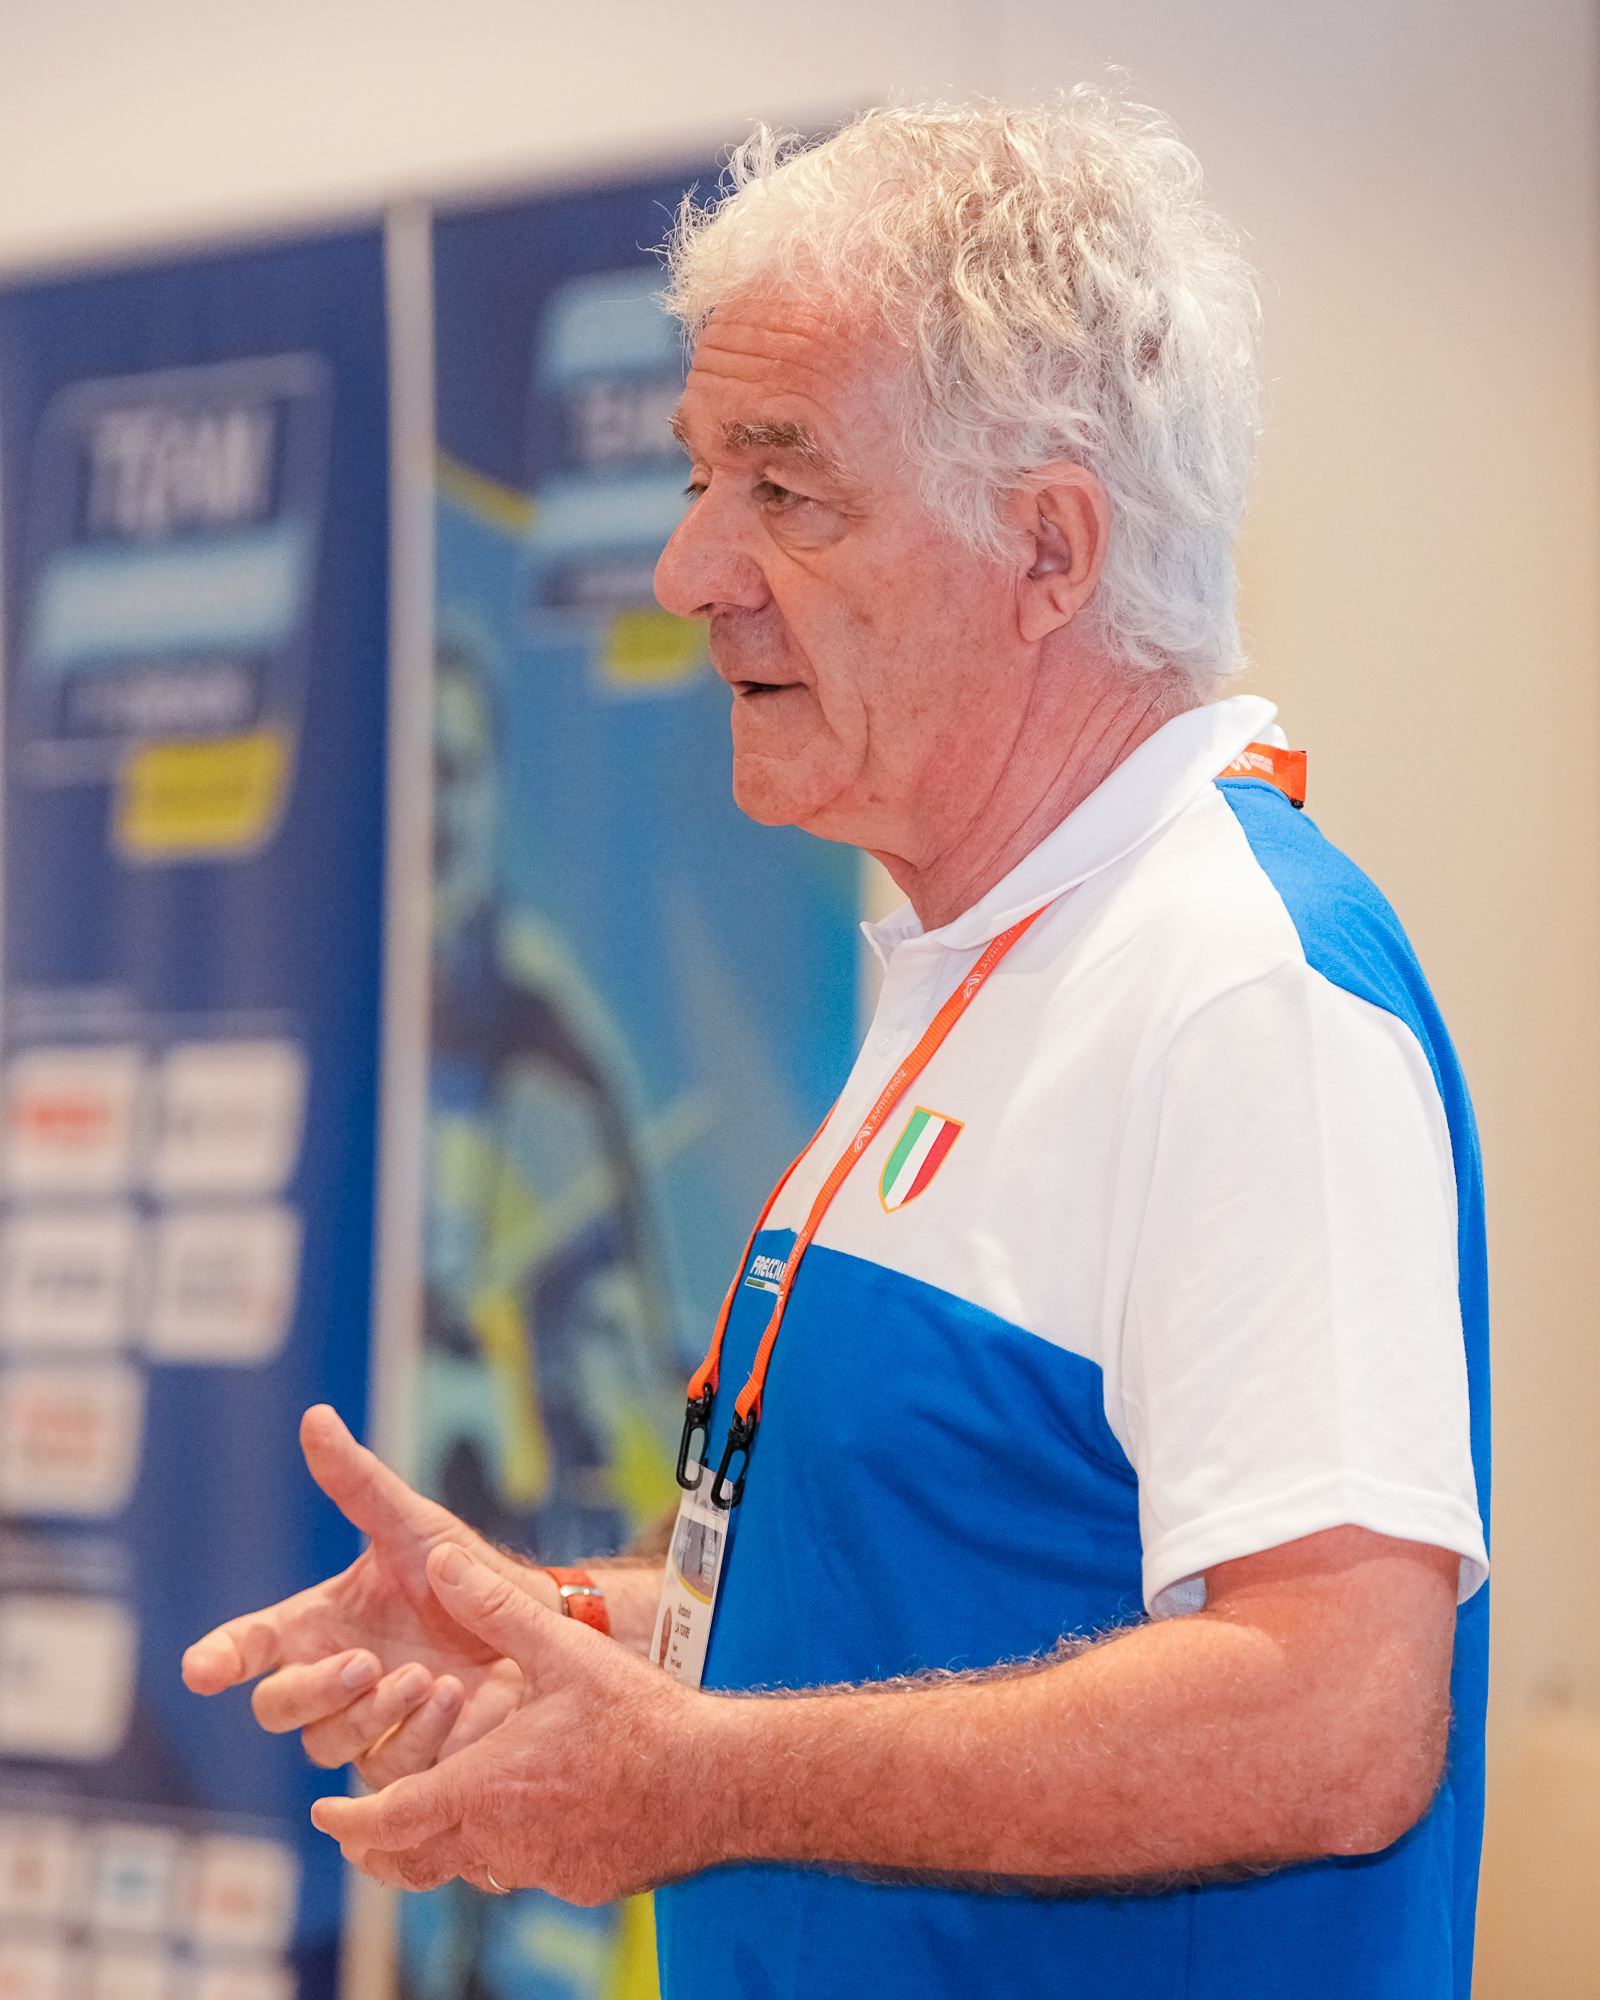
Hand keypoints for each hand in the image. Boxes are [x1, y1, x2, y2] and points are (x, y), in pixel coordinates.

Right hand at [182, 1405, 549, 1782]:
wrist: (530, 1626)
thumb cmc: (460, 1574)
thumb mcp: (413, 1524)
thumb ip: (358, 1481)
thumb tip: (316, 1416)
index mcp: (316, 1625)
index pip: (248, 1647)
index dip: (220, 1657)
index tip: (202, 1669)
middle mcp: (329, 1681)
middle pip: (277, 1706)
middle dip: (311, 1690)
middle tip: (362, 1663)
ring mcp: (363, 1728)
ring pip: (327, 1745)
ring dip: (371, 1714)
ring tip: (425, 1677)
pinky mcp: (404, 1764)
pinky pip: (387, 1773)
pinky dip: (416, 1738)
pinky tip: (451, 1700)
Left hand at [310, 1544, 716, 1904]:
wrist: (717, 1783)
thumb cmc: (641, 1717)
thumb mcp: (563, 1650)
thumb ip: (495, 1607)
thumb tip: (438, 1562)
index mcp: (482, 1788)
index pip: (388, 1821)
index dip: (348, 1821)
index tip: (324, 1812)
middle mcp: (500, 1843)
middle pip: (414, 1863)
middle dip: (380, 1848)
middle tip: (360, 1828)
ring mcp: (540, 1871)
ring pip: (470, 1867)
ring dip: (446, 1843)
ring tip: (441, 1810)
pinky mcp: (578, 1884)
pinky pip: (523, 1873)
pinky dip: (507, 1848)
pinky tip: (529, 1814)